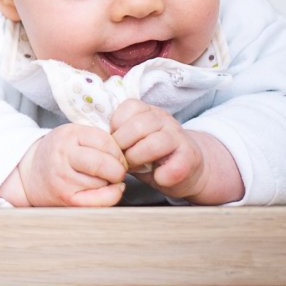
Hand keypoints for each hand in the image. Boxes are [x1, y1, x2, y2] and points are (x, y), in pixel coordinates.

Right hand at [3, 123, 126, 206]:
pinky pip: (101, 201)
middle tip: (116, 169)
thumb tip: (128, 155)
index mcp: (67, 136)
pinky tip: (109, 190)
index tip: (117, 156)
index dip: (118, 151)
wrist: (31, 174)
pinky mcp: (68, 198)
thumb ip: (98, 139)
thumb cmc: (58, 154)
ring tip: (100, 178)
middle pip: (106, 164)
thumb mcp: (73, 134)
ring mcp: (64, 179)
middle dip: (118, 169)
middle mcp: (63, 156)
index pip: (106, 142)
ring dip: (110, 182)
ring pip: (105, 183)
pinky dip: (111, 196)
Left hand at [110, 99, 243, 203]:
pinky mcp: (190, 158)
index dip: (116, 127)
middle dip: (123, 146)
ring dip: (139, 159)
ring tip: (136, 168)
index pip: (129, 107)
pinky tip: (158, 178)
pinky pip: (175, 165)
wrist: (189, 169)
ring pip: (155, 143)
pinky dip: (162, 175)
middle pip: (138, 126)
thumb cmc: (152, 156)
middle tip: (121, 160)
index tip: (115, 142)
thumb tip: (95, 141)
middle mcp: (165, 120)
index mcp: (148, 112)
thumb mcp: (133, 141)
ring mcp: (179, 137)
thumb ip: (118, 136)